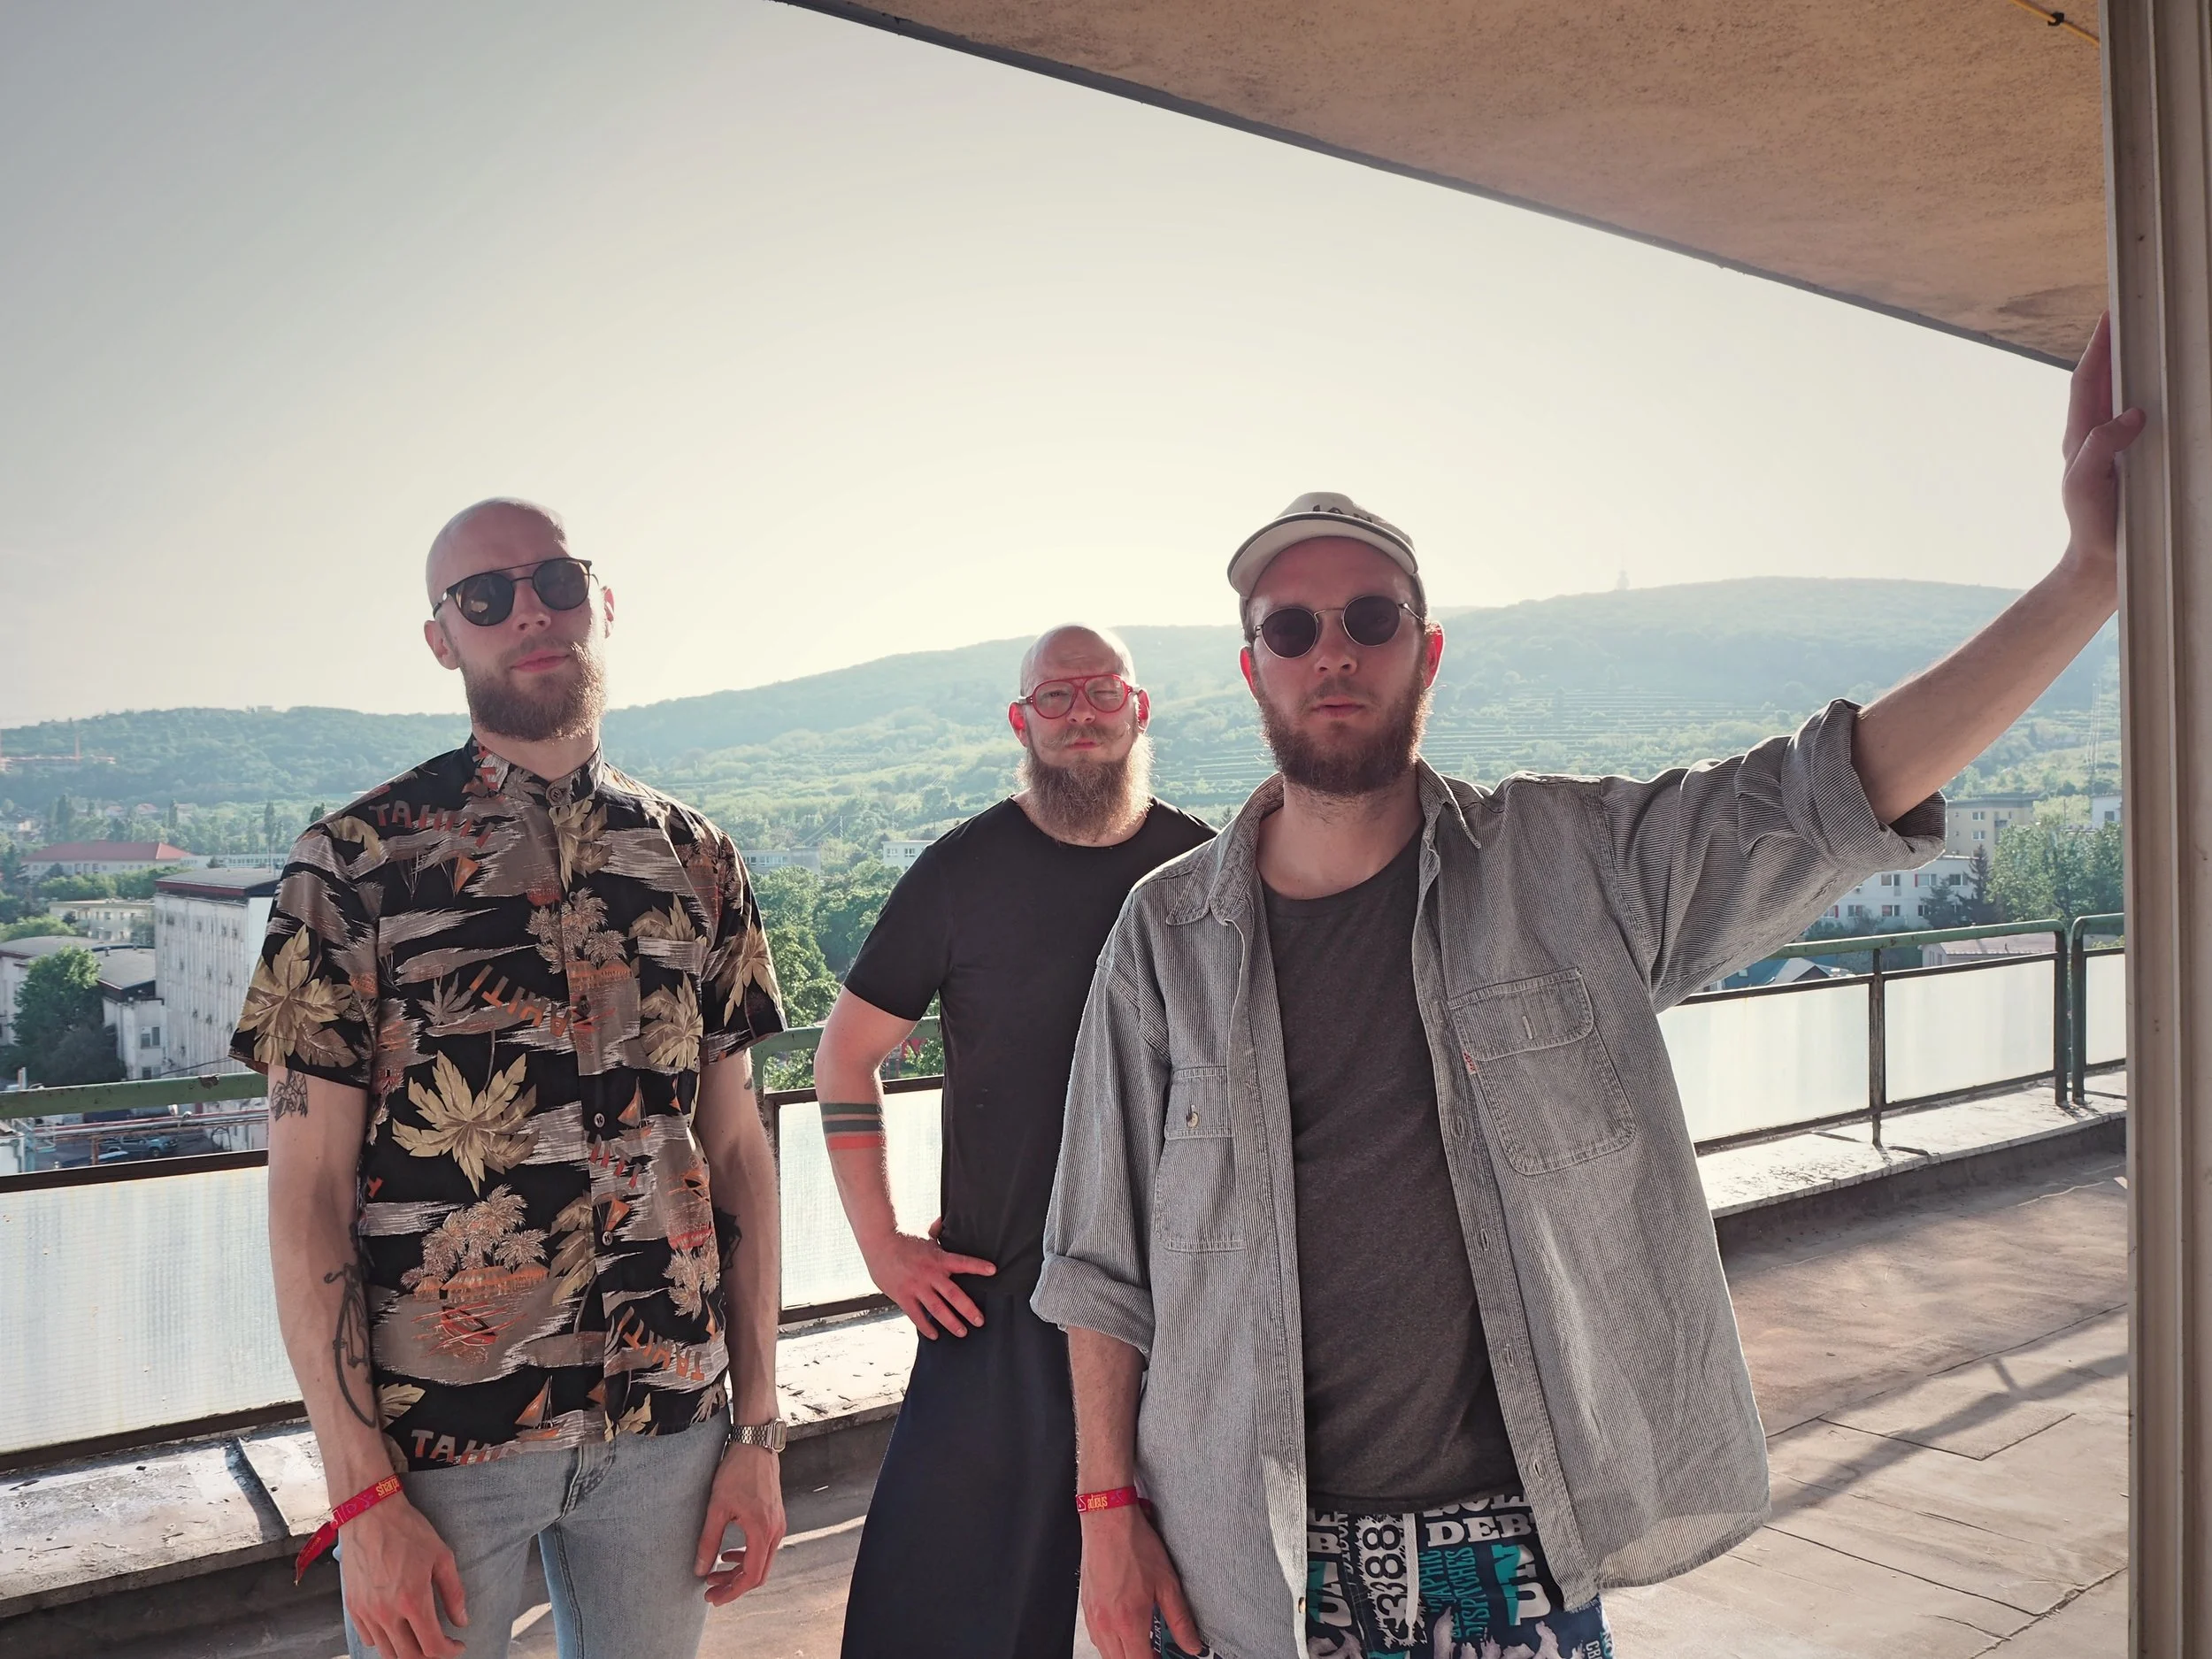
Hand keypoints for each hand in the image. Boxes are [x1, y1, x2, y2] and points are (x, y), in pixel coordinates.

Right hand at [339, 1496, 468, 1658]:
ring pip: (387, 1652)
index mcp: (413, 1600)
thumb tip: (462, 1620)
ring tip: (421, 1638)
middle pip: (409, 1656)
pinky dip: (385, 1641)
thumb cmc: (408, 1531)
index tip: (457, 1645)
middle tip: (441, 1644)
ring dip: (407, 1652)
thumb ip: (453, 1592)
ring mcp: (367, 1612)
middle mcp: (387, 1613)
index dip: (449, 1652)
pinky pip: (369, 1639)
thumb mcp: (442, 1556)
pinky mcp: (353, 1607)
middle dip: (430, 1656)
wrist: (369, 1514)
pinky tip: (397, 1628)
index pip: (432, 1646)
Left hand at [693, 1441, 785, 1605]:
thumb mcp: (717, 1507)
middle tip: (710, 1591)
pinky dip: (745, 1557)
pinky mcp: (774, 1518)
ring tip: (714, 1573)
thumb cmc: (737, 1472)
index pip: (751, 1576)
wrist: (755, 1445)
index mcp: (762, 1531)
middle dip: (733, 1585)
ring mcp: (778, 1525)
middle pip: (758, 1573)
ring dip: (738, 1571)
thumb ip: (708, 1541)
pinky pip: (762, 1548)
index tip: (712, 1598)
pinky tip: (727, 1553)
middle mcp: (775, 1531)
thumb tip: (700, 1570)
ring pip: (761, 1561)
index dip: (731, 1592)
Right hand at [859, 1219, 995, 1338]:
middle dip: (968, 1309)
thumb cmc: (904, 1238)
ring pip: (937, 1309)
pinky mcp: (902, 1296)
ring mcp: (916, 1286)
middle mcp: (930, 1274)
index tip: (993, 1271)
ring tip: (962, 1332)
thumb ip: (938, 1230)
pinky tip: (934, 1335)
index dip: (978, 1266)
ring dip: (951, 1322)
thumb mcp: (925, 1234)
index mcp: (938, 1258)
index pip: (963, 1262)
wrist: (879, 1242)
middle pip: (953, 1295)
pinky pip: (916, 1315)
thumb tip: (946, 1217)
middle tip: (980, 1321)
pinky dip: (926, 1326)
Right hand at [1081, 1505, 1202, 1658]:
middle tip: (1154, 1653)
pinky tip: (1122, 1631)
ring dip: (1123, 1654)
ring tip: (1141, 1644)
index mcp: (1129, 1621)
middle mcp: (1107, 1623)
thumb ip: (1180, 1619)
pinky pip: (1096, 1638)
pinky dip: (1110, 1643)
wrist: (1107, 1521)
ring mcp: (1093, 1616)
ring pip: (1106, 1653)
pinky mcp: (1086, 1607)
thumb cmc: (1134, 1545)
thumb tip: (1193, 1644)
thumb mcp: (1167, 1583)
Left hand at [2059, 311, 2147, 591]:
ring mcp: (2117, 447)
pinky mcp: (2136, 460)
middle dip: (2117, 345)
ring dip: (2137, 367)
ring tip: (2154, 337)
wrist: (2104, 566)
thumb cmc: (2093, 527)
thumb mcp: (2085, 487)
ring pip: (2126, 396)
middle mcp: (2097, 436)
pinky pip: (2146, 419)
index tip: (2110, 313)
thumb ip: (2099, 449)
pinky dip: (2156, 397)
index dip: (2098, 346)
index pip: (2088, 380)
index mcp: (2081, 437)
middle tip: (2135, 313)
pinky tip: (2172, 388)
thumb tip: (2131, 414)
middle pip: (2107, 379)